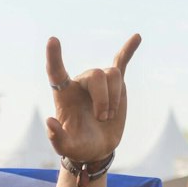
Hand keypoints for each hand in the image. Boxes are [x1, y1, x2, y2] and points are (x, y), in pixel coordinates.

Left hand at [42, 34, 142, 164]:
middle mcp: (81, 83)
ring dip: (115, 97)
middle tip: (102, 119)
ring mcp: (99, 83)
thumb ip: (57, 138)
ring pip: (113, 74)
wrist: (97, 149)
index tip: (52, 40)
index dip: (54, 56)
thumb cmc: (78, 146)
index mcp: (64, 94)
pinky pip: (122, 62)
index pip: (56, 72)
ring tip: (109, 116)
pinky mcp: (116, 86)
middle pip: (96, 75)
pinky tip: (137, 37)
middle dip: (103, 99)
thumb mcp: (66, 147)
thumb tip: (50, 121)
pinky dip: (129, 50)